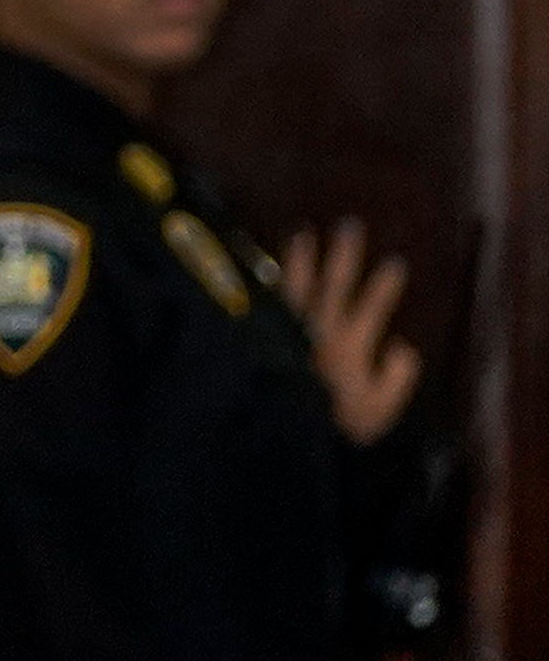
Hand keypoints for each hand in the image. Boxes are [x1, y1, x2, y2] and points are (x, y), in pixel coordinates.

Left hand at [281, 217, 421, 444]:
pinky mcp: (261, 336)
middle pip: (334, 284)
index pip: (373, 306)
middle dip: (344, 254)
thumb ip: (396, 377)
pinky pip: (264, 302)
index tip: (395, 263)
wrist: (280, 434)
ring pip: (295, 285)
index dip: (385, 285)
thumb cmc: (333, 427)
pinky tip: (258, 269)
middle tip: (349, 225)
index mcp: (349, 346)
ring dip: (300, 258)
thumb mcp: (378, 411)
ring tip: (301, 233)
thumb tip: (401, 346)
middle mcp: (318, 330)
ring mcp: (288, 330)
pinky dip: (265, 283)